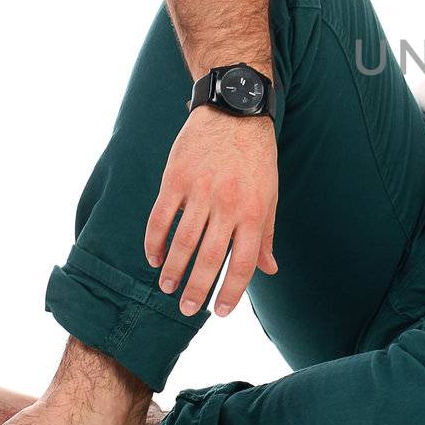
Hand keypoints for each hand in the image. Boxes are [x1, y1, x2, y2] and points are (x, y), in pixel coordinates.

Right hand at [145, 107, 278, 318]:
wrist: (234, 112)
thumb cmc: (256, 158)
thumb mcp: (271, 195)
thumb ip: (267, 234)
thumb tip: (270, 270)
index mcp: (255, 212)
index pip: (243, 263)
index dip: (231, 292)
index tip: (219, 312)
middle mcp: (228, 205)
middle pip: (210, 258)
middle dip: (198, 289)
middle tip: (188, 310)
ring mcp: (200, 191)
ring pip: (183, 242)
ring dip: (174, 270)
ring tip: (168, 287)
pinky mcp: (176, 178)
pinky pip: (161, 217)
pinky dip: (155, 241)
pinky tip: (154, 257)